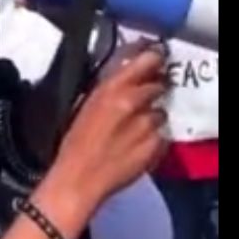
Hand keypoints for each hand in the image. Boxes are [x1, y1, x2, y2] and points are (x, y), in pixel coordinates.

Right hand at [47, 47, 168, 206]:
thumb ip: (111, 87)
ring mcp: (148, 124)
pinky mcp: (156, 145)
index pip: (147, 60)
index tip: (154, 61)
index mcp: (112, 88)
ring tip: (138, 128)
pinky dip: (155, 138)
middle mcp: (133, 101)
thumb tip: (127, 73)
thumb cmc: (75, 141)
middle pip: (159, 85)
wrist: (80, 179)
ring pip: (161, 112)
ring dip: (153, 117)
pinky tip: (139, 145)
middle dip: (153, 90)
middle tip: (144, 100)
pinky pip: (163, 135)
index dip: (154, 59)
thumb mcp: (87, 103)